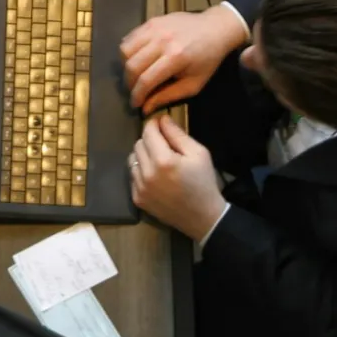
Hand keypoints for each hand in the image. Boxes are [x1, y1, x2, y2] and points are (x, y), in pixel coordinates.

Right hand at [120, 5, 247, 113]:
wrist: (216, 28)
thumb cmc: (208, 59)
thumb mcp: (193, 84)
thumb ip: (168, 96)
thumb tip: (145, 108)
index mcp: (176, 57)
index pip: (145, 80)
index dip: (137, 95)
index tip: (135, 104)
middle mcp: (162, 40)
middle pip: (132, 65)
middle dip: (129, 83)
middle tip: (134, 90)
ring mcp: (155, 28)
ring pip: (125, 50)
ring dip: (126, 66)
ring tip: (135, 74)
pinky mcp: (151, 21)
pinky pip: (129, 37)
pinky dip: (128, 51)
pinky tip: (137, 58)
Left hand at [129, 115, 225, 238]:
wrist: (202, 217)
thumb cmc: (203, 182)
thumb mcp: (198, 154)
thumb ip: (178, 134)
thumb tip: (162, 119)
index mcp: (163, 160)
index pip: (148, 132)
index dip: (153, 124)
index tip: (160, 123)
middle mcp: (147, 173)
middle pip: (138, 144)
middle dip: (149, 140)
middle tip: (164, 145)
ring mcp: (140, 187)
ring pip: (132, 160)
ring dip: (144, 156)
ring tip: (160, 162)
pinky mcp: (137, 198)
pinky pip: (133, 176)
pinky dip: (141, 172)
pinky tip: (156, 177)